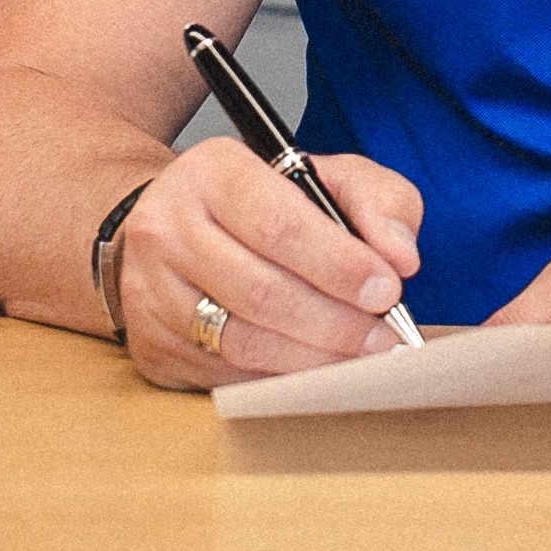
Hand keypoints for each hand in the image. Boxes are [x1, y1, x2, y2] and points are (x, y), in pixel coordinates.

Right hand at [105, 139, 422, 390]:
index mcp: (211, 172)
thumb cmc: (262, 203)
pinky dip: (281, 379)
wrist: (174, 224)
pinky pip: (226, 376)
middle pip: (261, 292)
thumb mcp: (326, 177)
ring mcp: (150, 292)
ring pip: (242, 343)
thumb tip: (400, 256)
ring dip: (313, 359)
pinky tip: (315, 367)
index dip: (339, 265)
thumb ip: (378, 201)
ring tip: (359, 357)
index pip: (278, 226)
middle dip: (336, 323)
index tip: (386, 289)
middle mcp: (166, 228)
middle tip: (383, 337)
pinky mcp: (152, 344)